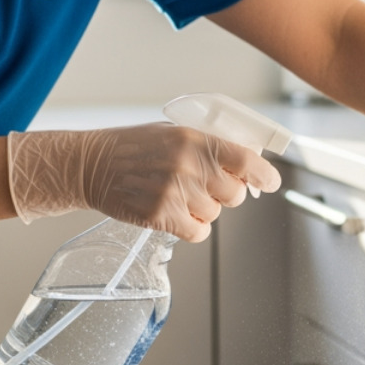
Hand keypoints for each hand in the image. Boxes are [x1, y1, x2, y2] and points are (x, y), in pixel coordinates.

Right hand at [6, 123, 282, 240]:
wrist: (93, 165)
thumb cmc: (134, 146)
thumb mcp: (175, 132)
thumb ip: (209, 145)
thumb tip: (247, 160)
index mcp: (196, 140)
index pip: (247, 161)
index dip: (265, 175)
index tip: (270, 182)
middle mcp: (190, 166)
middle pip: (235, 194)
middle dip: (226, 194)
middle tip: (206, 186)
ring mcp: (176, 192)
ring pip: (215, 214)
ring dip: (204, 209)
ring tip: (179, 195)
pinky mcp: (162, 216)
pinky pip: (198, 232)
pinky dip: (192, 227)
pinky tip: (176, 214)